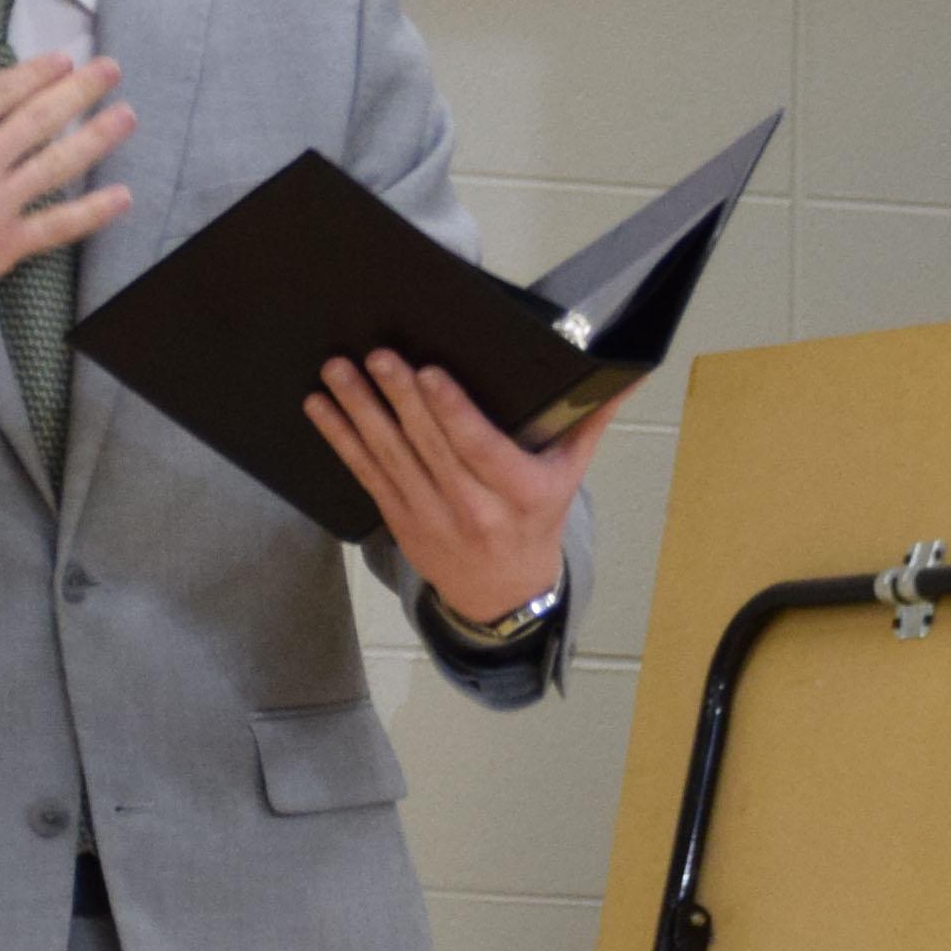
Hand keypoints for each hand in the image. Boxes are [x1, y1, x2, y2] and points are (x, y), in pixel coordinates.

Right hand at [0, 48, 135, 331]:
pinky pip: (58, 226)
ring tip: (127, 116)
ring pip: (58, 163)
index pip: (5, 88)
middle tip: (111, 70)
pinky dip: (93, 211)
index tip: (66, 59)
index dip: (40, 70)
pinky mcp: (1, 247)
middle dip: (81, 89)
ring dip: (98, 137)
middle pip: (41, 116)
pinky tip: (122, 197)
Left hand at [305, 349, 623, 624]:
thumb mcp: (570, 475)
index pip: (480, 448)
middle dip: (399, 397)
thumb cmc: (537, 521)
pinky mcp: (400, 519)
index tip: (430, 374)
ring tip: (338, 370)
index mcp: (519, 493)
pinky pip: (366, 475)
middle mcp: (472, 508)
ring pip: (390, 457)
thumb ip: (591, 419)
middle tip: (376, 356)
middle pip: (429, 446)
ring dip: (359, 411)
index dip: (451, 412)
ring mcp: (430, 516)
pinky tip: (321, 408)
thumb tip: (628, 372)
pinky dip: (341, 440)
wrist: (503, 595)